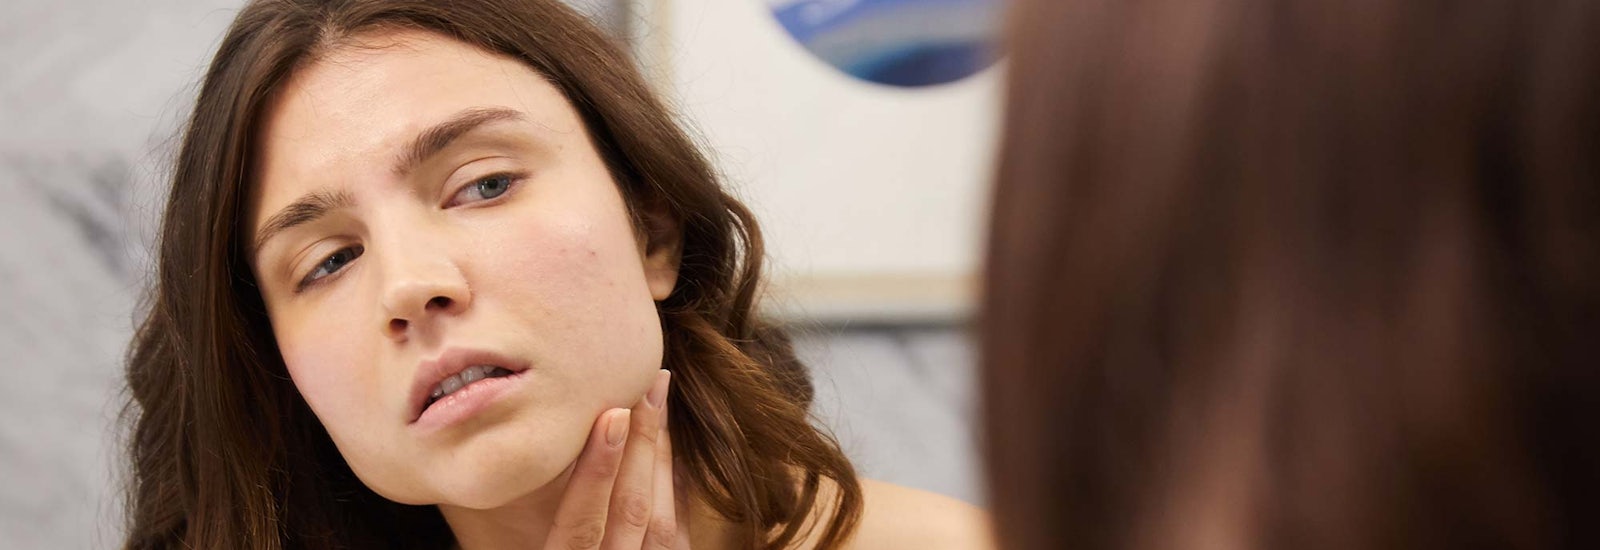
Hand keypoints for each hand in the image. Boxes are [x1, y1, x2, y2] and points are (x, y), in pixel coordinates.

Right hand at [545, 370, 688, 548]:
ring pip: (660, 520)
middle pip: (630, 510)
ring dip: (660, 458)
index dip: (596, 474)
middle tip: (648, 387)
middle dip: (641, 446)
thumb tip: (540, 453)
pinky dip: (675, 487)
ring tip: (660, 404)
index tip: (612, 416)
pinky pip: (679, 533)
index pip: (581, 527)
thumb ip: (537, 517)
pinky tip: (671, 450)